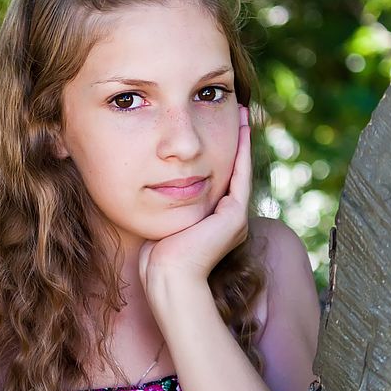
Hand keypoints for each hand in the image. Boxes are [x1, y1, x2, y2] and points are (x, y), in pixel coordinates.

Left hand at [138, 104, 251, 300]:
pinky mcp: (235, 217)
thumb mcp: (160, 223)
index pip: (219, 179)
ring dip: (242, 141)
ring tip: (242, 113)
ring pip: (240, 170)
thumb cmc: (155, 258)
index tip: (215, 126)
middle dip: (235, 141)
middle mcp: (228, 219)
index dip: (219, 152)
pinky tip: (241, 129)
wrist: (167, 278)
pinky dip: (242, 152)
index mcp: (213, 222)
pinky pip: (241, 176)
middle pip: (233, 171)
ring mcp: (235, 219)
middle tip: (237, 112)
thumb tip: (148, 186)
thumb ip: (164, 206)